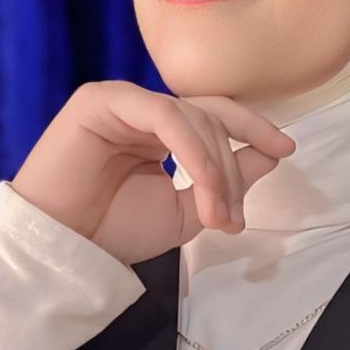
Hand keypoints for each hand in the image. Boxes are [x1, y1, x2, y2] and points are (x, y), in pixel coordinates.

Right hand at [10, 79, 296, 264]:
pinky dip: (194, 151)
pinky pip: (165, 115)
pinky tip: (202, 187)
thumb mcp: (185, 213)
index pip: (214, 116)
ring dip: (215, 168)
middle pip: (210, 118)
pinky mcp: (102, 100)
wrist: (63, 249)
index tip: (286, 150)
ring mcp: (122, 101)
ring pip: (192, 116)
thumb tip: (271, 153)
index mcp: (159, 132)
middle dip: (233, 168)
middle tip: (233, 218)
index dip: (253, 128)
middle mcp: (142, 111)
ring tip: (217, 216)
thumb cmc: (114, 232)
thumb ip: (224, 183)